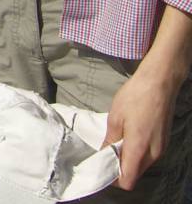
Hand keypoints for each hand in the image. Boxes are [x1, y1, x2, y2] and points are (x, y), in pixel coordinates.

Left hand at [104, 68, 177, 189]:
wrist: (159, 84)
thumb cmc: (134, 98)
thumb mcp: (115, 118)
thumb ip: (110, 140)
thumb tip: (104, 154)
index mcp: (139, 149)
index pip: (128, 180)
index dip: (114, 179)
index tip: (101, 168)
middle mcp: (153, 154)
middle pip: (135, 174)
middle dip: (120, 169)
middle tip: (104, 155)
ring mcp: (161, 149)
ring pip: (142, 165)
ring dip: (128, 160)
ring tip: (114, 144)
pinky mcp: (164, 142)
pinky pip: (148, 156)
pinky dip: (137, 153)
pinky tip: (127, 138)